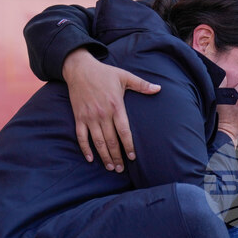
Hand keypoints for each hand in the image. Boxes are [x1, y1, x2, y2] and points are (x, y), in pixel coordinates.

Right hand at [62, 48, 160, 170]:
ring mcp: (89, 117)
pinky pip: (81, 136)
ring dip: (104, 156)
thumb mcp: (125, 76)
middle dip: (117, 156)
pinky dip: (85, 148)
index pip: (124, 131)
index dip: (129, 146)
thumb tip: (159, 88)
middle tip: (121, 169)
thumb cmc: (104, 73)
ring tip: (110, 167)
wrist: (79, 68)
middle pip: (111, 140)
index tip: (133, 157)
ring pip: (97, 142)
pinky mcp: (79, 117)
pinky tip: (90, 158)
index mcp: (116, 106)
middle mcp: (102, 114)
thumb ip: (142, 85)